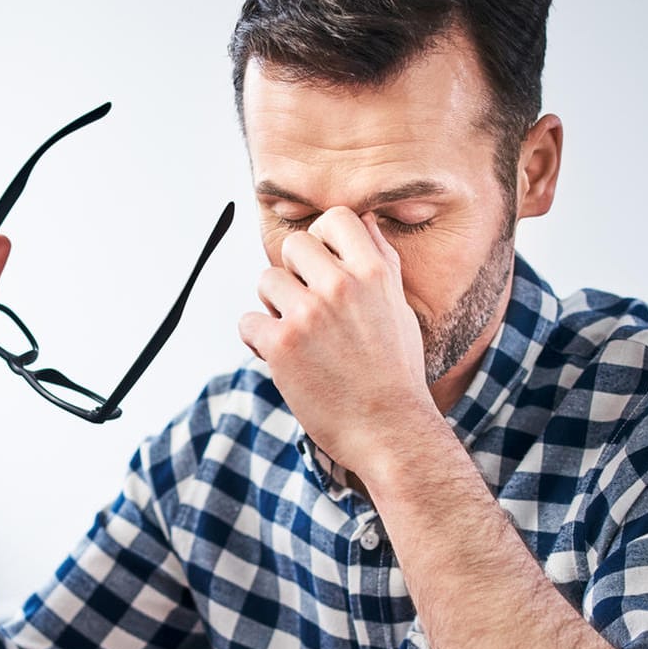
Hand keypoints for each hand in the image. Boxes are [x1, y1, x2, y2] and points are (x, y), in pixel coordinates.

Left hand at [238, 208, 436, 478]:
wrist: (390, 430)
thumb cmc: (395, 373)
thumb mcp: (398, 308)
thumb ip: (379, 262)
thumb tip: (365, 221)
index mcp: (374, 273)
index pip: (335, 218)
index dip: (323, 239)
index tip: (323, 267)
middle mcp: (341, 286)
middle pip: (293, 245)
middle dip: (294, 273)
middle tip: (306, 306)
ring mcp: (309, 314)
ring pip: (266, 281)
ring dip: (273, 307)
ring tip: (296, 336)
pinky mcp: (281, 345)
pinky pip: (248, 322)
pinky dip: (258, 341)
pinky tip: (281, 359)